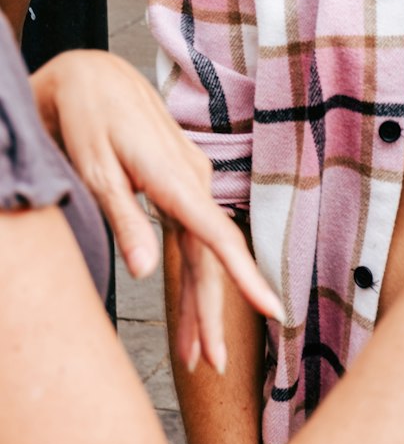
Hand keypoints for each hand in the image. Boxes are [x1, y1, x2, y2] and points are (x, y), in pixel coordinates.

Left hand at [31, 50, 282, 371]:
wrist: (94, 77)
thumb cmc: (90, 121)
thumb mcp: (96, 172)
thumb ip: (125, 220)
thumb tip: (145, 273)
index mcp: (175, 179)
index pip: (217, 238)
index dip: (244, 277)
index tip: (272, 310)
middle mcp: (193, 179)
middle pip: (209, 257)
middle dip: (212, 314)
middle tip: (210, 367)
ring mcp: (191, 179)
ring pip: (201, 250)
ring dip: (199, 301)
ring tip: (195, 355)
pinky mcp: (182, 181)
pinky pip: (194, 235)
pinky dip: (192, 273)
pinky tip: (190, 306)